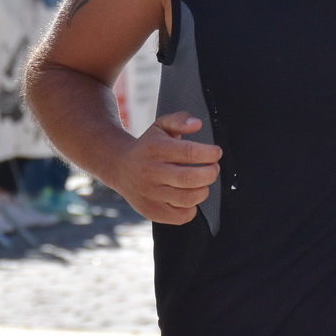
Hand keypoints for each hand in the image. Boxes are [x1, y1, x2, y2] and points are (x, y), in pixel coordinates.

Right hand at [109, 113, 223, 225]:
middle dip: (210, 173)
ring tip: (202, 183)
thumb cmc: (148, 146)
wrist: (119, 167)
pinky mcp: (151, 211)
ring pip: (187, 199)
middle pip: (190, 179)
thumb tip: (197, 124)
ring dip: (203, 190)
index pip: (189, 152)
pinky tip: (189, 196)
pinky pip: (181, 216)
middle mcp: (150, 172)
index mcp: (154, 149)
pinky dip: (192, 208)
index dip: (209, 154)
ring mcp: (149, 194)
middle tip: (214, 169)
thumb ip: (180, 120)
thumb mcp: (161, 126)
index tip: (216, 153)